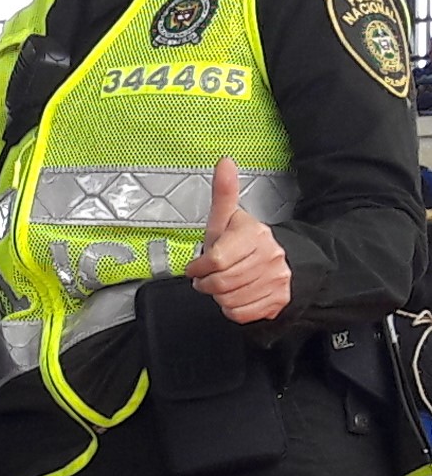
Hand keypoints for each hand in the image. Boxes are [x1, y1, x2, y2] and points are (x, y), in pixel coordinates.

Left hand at [186, 156, 290, 322]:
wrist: (278, 262)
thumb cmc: (242, 242)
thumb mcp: (226, 219)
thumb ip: (223, 192)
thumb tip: (224, 161)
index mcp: (254, 235)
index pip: (215, 260)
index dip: (198, 268)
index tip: (196, 266)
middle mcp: (270, 256)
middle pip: (220, 283)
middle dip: (206, 283)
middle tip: (208, 277)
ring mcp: (277, 280)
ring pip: (229, 300)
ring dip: (218, 296)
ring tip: (224, 283)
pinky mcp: (278, 301)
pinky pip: (240, 314)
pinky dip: (232, 309)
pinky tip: (236, 295)